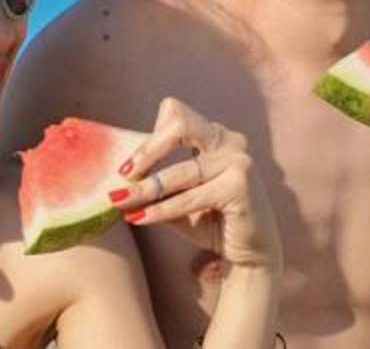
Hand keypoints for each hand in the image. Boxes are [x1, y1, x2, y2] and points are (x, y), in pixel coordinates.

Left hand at [109, 97, 280, 269]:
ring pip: (179, 170)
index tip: (131, 166)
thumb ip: (158, 183)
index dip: (151, 138)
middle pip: (180, 124)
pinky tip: (139, 218)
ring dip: (145, 189)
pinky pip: (188, 197)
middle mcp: (229, 141)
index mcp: (216, 136)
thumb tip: (118, 182)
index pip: (176, 115)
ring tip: (119, 202)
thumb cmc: (213, 221)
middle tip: (123, 174)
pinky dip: (160, 209)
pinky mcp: (240, 186)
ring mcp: (238, 161)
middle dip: (147, 150)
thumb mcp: (180, 197)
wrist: (251, 254)